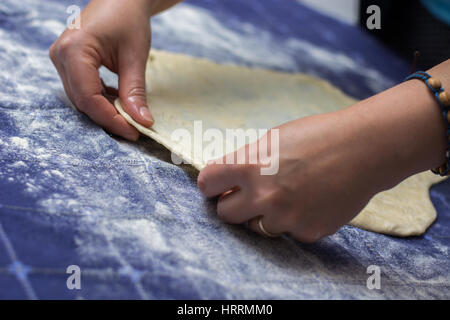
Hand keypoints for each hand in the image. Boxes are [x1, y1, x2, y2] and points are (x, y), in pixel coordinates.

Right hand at [49, 0, 153, 140]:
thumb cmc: (128, 19)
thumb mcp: (135, 56)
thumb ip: (135, 91)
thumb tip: (142, 122)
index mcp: (74, 51)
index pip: (89, 97)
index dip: (111, 119)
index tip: (133, 132)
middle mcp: (60, 56)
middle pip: (83, 101)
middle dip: (109, 118)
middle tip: (134, 129)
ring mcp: (61, 59)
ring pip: (82, 98)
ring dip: (105, 110)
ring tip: (130, 117)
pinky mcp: (68, 62)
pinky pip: (83, 89)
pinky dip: (101, 99)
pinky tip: (119, 100)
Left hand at [198, 66, 448, 241]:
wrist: (365, 149)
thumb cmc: (319, 136)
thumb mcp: (274, 139)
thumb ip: (247, 161)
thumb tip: (227, 180)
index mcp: (250, 165)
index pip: (207, 183)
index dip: (211, 184)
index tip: (217, 186)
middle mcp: (263, 195)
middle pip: (225, 213)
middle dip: (233, 204)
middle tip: (249, 195)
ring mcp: (285, 217)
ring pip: (256, 227)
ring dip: (265, 215)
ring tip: (289, 194)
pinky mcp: (307, 232)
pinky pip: (288, 232)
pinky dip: (294, 221)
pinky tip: (311, 201)